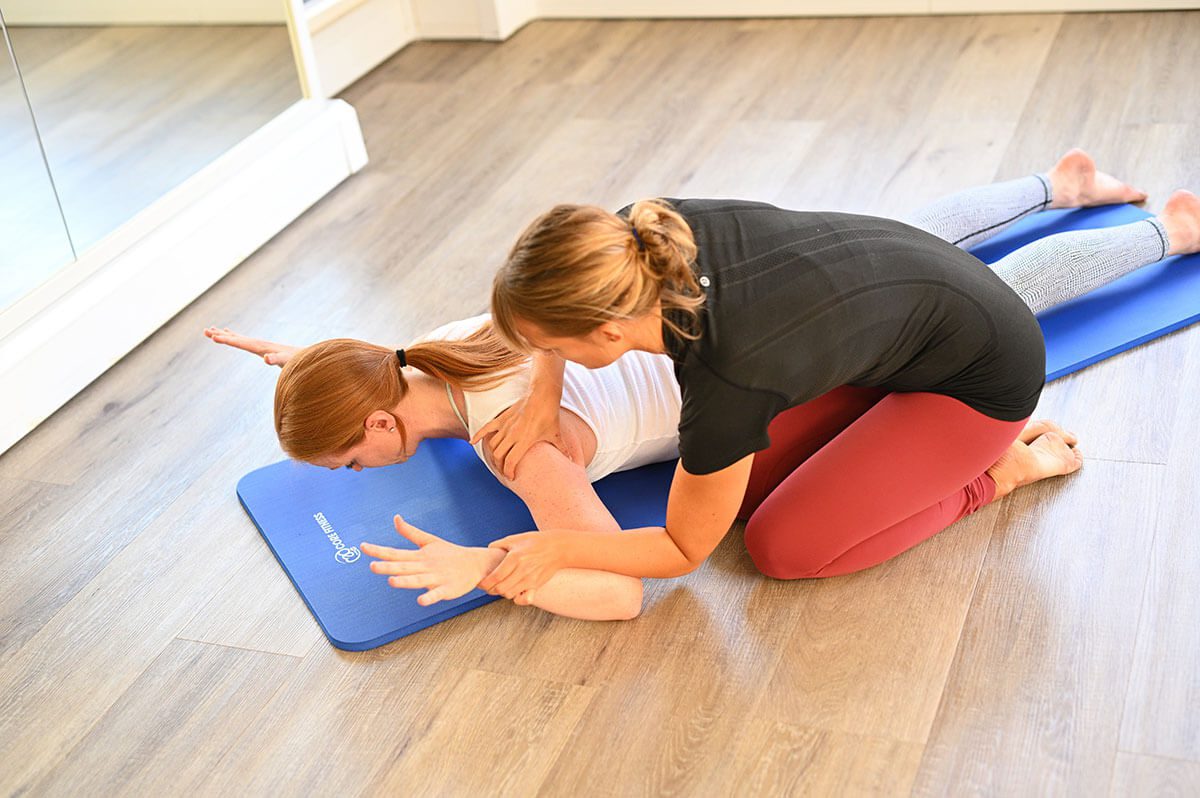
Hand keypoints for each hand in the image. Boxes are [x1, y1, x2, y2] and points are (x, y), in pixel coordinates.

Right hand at [204, 326, 298, 366]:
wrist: (308, 357)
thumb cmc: (298, 361)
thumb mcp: (287, 361)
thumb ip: (277, 359)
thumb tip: (266, 359)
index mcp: (261, 347)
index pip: (240, 343)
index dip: (226, 340)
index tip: (212, 337)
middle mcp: (260, 344)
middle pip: (237, 338)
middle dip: (221, 335)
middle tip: (205, 330)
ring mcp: (262, 346)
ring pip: (240, 339)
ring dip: (226, 335)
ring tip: (212, 330)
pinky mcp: (265, 349)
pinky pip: (246, 342)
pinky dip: (237, 338)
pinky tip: (233, 336)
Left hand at [361, 516, 499, 606]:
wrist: (476, 563)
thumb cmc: (449, 554)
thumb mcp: (429, 541)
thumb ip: (410, 532)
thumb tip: (395, 518)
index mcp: (419, 556)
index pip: (395, 553)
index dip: (379, 551)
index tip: (363, 547)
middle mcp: (425, 566)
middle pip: (404, 567)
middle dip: (388, 566)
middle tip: (372, 566)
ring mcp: (436, 577)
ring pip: (418, 580)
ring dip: (405, 581)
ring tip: (392, 581)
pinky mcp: (447, 588)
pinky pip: (437, 594)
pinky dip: (430, 596)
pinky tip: (421, 600)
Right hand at [471, 396, 568, 479]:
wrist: (542, 395)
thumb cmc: (550, 415)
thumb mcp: (556, 434)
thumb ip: (562, 448)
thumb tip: (572, 460)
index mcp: (524, 441)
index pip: (511, 462)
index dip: (509, 472)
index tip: (511, 477)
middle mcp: (512, 435)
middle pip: (498, 456)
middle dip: (499, 466)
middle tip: (503, 471)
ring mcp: (506, 426)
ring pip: (493, 445)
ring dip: (492, 455)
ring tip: (496, 461)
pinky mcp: (502, 418)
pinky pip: (487, 428)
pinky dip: (478, 435)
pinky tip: (472, 442)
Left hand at [479, 531, 563, 598]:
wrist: (558, 548)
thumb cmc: (536, 542)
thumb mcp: (517, 538)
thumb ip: (500, 544)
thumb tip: (488, 549)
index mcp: (515, 558)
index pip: (495, 577)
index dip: (485, 583)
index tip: (481, 582)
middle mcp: (522, 570)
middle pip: (500, 589)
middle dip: (490, 590)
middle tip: (487, 586)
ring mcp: (530, 579)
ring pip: (509, 595)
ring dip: (501, 593)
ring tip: (499, 587)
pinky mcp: (536, 585)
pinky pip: (522, 598)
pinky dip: (515, 597)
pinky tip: (513, 591)